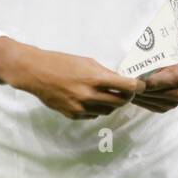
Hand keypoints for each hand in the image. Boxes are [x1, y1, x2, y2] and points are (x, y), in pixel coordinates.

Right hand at [0, 38, 144, 119]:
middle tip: (126, 92)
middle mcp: (90, 95)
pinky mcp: (73, 115)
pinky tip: (88, 99)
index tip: (141, 86)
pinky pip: (93, 115)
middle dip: (126, 97)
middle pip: (120, 102)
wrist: (37, 73)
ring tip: (104, 93)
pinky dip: (95, 108)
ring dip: (110, 103)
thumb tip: (121, 82)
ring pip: (107, 110)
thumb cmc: (62, 63)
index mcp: (95, 79)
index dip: (137, 87)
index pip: (126, 87)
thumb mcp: (87, 62)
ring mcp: (81, 107)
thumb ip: (105, 73)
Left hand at [131, 38, 177, 113]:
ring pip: (146, 100)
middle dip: (133, 87)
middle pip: (147, 93)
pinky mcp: (168, 108)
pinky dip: (140, 99)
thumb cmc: (174, 57)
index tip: (124, 75)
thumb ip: (148, 63)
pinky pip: (148, 106)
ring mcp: (174, 103)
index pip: (150, 83)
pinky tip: (134, 92)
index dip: (135, 80)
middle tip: (121, 80)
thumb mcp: (163, 54)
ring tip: (126, 85)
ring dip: (135, 94)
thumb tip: (127, 70)